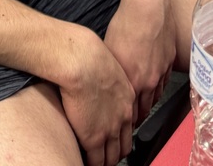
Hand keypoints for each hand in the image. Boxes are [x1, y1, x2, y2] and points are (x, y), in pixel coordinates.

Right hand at [58, 26, 135, 165]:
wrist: (83, 61)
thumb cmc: (89, 57)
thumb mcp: (109, 67)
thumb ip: (109, 81)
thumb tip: (101, 83)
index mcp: (128, 98)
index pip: (129, 125)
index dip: (121, 134)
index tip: (115, 138)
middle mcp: (123, 116)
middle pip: (124, 144)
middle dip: (117, 152)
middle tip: (109, 156)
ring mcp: (110, 129)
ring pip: (113, 156)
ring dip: (107, 161)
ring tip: (99, 162)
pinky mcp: (94, 138)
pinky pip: (97, 161)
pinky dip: (94, 165)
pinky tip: (88, 163)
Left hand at [104, 0, 176, 125]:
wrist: (149, 4)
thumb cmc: (126, 24)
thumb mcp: (110, 51)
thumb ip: (111, 74)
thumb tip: (105, 87)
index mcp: (133, 81)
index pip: (131, 113)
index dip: (125, 120)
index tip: (120, 123)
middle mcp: (150, 79)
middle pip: (145, 108)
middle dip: (137, 115)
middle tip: (130, 120)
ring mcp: (162, 69)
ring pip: (156, 95)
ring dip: (148, 102)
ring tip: (141, 106)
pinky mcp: (170, 58)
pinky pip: (165, 80)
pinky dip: (158, 86)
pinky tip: (152, 85)